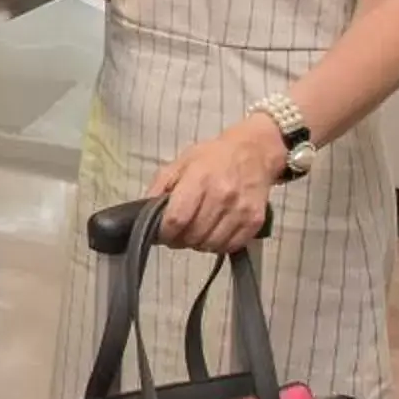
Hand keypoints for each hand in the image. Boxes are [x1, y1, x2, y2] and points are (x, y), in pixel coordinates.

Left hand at [150, 116, 287, 252]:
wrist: (254, 152)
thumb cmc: (213, 157)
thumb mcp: (180, 162)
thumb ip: (160, 186)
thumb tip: (143, 212)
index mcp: (199, 179)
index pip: (177, 218)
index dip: (165, 232)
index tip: (162, 233)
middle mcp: (221, 195)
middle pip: (193, 235)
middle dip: (180, 240)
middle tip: (178, 233)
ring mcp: (240, 210)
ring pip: (210, 245)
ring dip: (198, 244)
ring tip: (196, 232)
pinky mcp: (254, 221)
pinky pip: (230, 246)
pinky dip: (218, 245)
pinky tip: (214, 233)